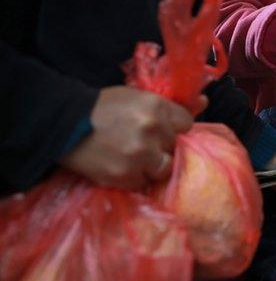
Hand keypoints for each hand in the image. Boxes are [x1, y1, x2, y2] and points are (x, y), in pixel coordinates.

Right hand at [59, 86, 198, 189]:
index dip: (174, 129)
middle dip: (162, 146)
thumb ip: (171, 105)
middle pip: (175, 147)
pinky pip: (142, 183)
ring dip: (152, 165)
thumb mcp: (138, 97)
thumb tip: (205, 102)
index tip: (161, 130)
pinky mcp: (125, 176)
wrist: (64, 124)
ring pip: (164, 168)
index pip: (187, 124)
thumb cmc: (104, 108)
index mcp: (158, 107)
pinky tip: (121, 166)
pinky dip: (134, 178)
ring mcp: (140, 155)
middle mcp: (153, 130)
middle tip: (142, 143)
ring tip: (134, 158)